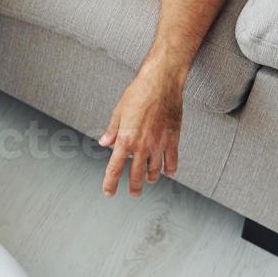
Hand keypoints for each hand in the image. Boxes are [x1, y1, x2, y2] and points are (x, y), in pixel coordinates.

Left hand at [99, 62, 181, 196]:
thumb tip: (104, 142)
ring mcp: (159, 144)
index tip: (109, 192)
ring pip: (155, 171)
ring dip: (151, 178)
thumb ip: (112, 131)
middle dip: (134, 187)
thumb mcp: (118, 112)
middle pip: (136, 175)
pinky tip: (168, 172)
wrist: (161, 83)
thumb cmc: (138, 93)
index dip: (110, 183)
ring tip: (149, 181)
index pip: (115, 168)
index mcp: (125, 140)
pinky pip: (172, 160)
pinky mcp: (173, 139)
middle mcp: (142, 146)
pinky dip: (170, 169)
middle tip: (133, 193)